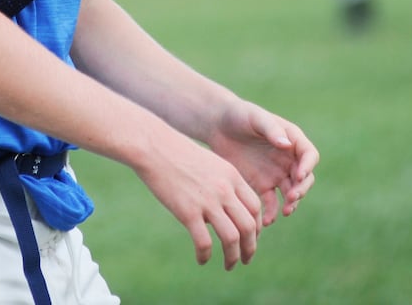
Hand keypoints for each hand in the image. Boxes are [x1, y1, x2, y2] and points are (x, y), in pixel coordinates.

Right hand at [133, 134, 266, 269]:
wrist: (153, 146)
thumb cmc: (177, 153)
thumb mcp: (209, 163)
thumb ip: (222, 182)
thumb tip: (226, 207)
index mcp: (232, 176)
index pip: (255, 208)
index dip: (257, 227)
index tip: (251, 237)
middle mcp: (224, 190)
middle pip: (249, 226)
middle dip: (250, 247)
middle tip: (246, 258)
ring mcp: (207, 201)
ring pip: (232, 238)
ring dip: (233, 257)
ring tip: (230, 265)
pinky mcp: (188, 212)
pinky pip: (204, 242)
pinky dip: (205, 255)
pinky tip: (202, 260)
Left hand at [207, 101, 317, 226]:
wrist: (217, 126)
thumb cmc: (239, 115)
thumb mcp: (255, 117)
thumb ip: (271, 129)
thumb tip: (287, 145)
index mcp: (292, 139)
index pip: (309, 155)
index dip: (308, 166)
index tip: (299, 175)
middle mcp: (288, 159)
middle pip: (304, 178)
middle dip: (302, 189)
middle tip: (292, 197)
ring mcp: (277, 174)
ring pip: (292, 193)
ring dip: (292, 203)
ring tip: (285, 211)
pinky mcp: (262, 185)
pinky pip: (272, 202)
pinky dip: (272, 212)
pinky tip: (266, 220)